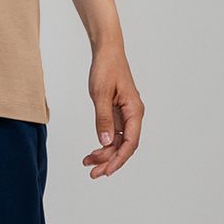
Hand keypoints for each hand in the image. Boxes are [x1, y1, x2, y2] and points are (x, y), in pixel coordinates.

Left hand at [82, 42, 144, 178]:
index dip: (119, 159)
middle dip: (110, 161)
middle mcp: (133, 115)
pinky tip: (93, 151)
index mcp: (134, 111)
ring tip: (88, 163)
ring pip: (118, 141)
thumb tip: (106, 143)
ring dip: (105, 153)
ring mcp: (125, 114)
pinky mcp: (117, 111)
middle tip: (93, 173)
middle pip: (125, 146)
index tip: (106, 171)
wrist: (106, 50)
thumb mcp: (101, 94)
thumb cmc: (106, 68)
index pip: (130, 143)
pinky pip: (113, 132)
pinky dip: (104, 142)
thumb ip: (103, 119)